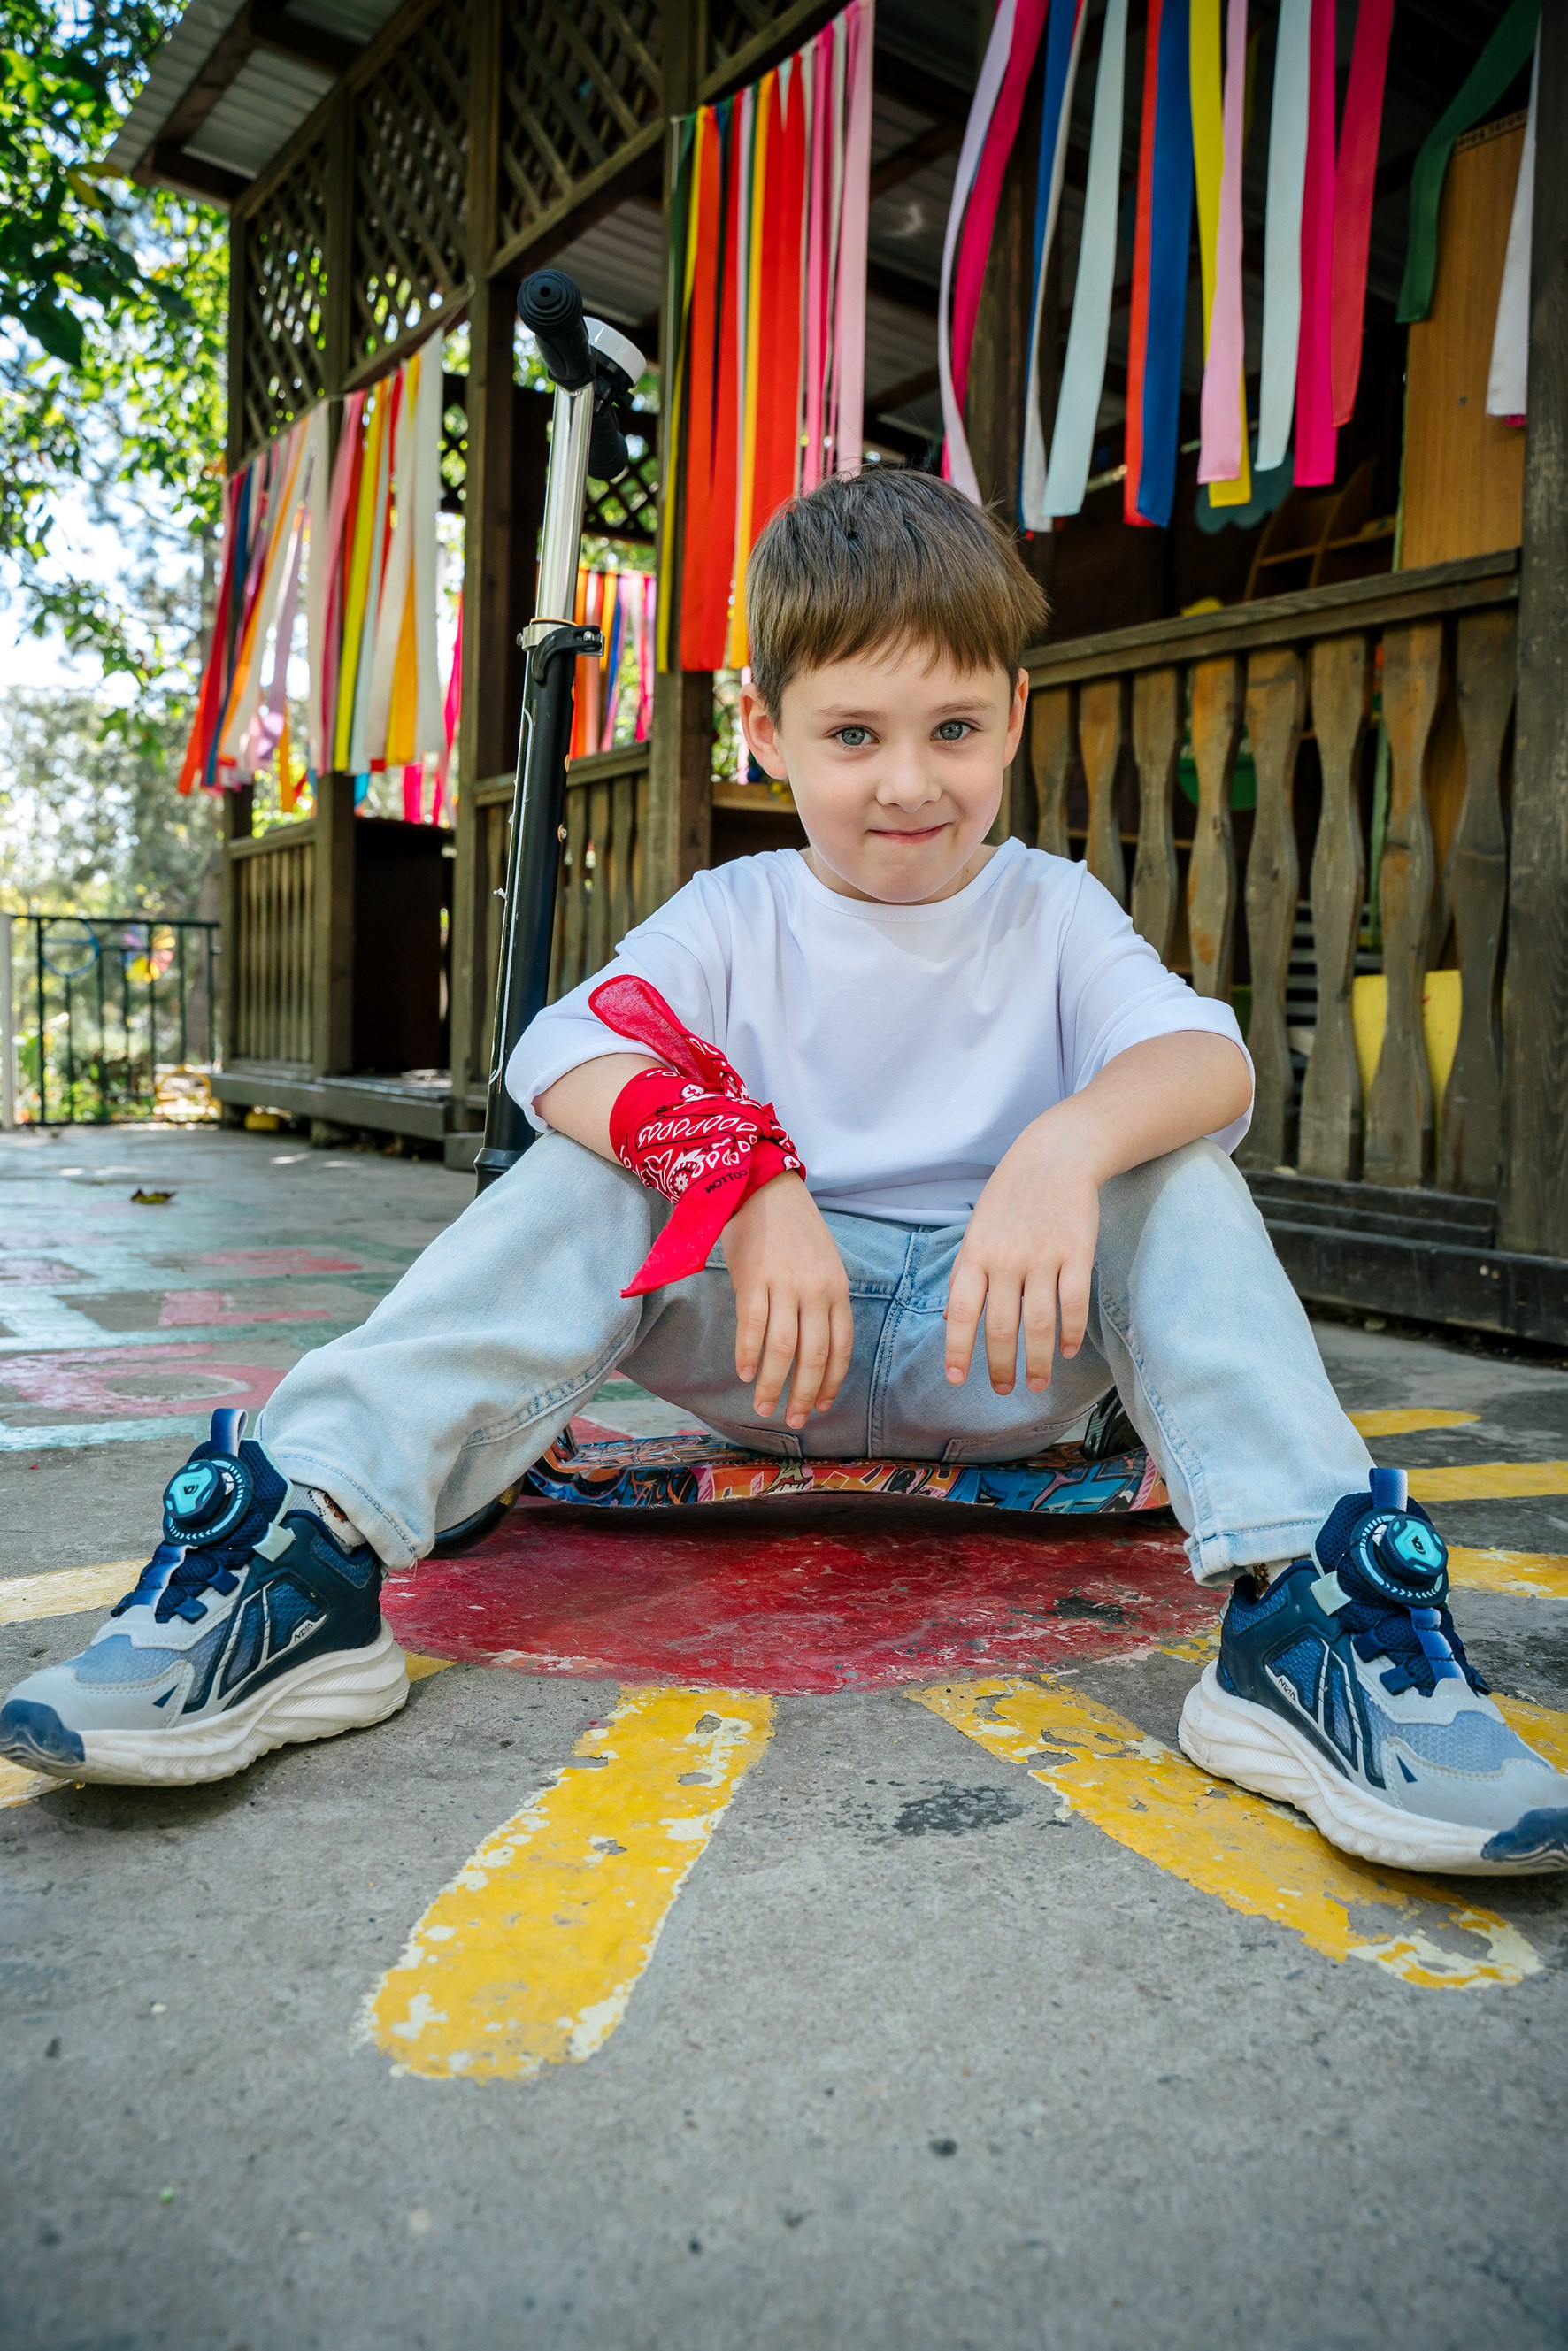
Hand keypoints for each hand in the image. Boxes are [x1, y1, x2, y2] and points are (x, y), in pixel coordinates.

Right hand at [722, 1174, 853, 1429]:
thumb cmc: (794, 1230)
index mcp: (838, 1290)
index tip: (821, 1405)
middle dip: (804, 1394)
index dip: (831, 1382)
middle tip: (796, 1420)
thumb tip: (817, 1349)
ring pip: (783, 1350)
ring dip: (774, 1385)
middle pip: (814, 1356)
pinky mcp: (754, 1280)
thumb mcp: (824, 1264)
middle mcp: (815, 1291)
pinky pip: (752, 1328)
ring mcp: (784, 1286)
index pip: (841, 1348)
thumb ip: (824, 1303)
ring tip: (764, 1407)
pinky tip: (746, 1374)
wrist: (764, 1188)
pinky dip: (749, 1355)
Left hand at [945, 1113, 1100, 1394]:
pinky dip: (1070, 1332)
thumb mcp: (977, 1228)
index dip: (957, 1349)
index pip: (960, 1312)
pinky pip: (1073, 1303)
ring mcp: (1043, 1257)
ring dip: (1038, 1361)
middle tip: (1002, 1390)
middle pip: (1001, 1327)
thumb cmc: (1010, 1196)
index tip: (957, 1379)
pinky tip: (1067, 1351)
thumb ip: (966, 1273)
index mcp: (976, 1254)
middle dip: (1000, 1366)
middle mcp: (1006, 1259)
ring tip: (1037, 1383)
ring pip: (1039, 1323)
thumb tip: (950, 1317)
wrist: (1055, 1154)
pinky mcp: (1077, 1253)